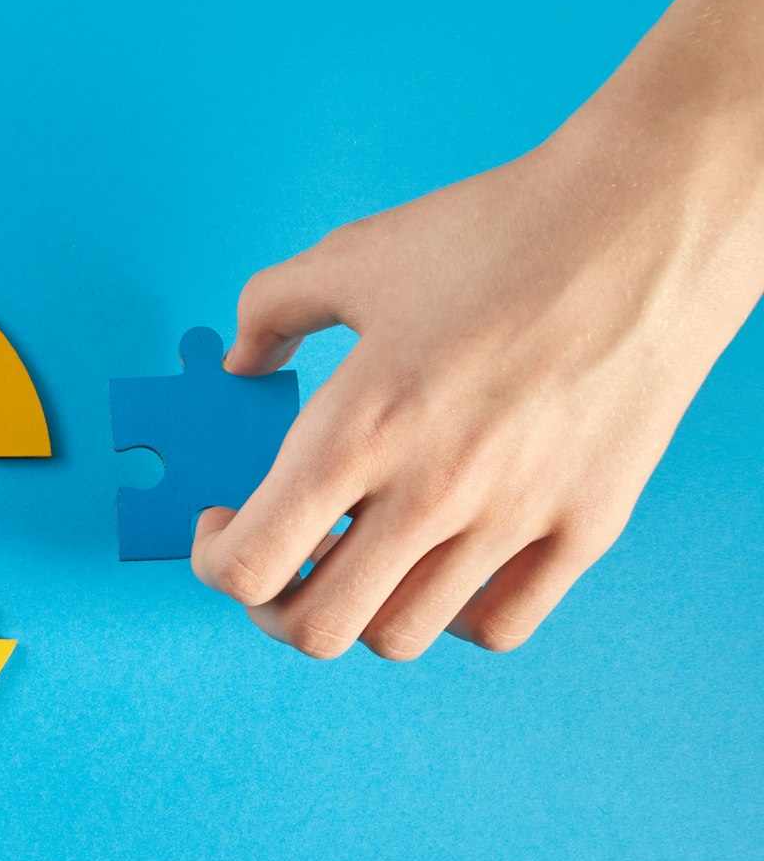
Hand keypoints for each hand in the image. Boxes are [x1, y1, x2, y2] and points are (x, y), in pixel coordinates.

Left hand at [191, 0, 763, 657]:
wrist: (646, 222)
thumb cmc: (501, 233)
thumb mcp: (353, 257)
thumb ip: (270, 311)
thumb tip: (240, 359)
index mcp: (358, 431)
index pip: (250, 567)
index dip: (215, 562)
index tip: (221, 528)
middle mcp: (432, 492)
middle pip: (315, 630)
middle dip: (272, 604)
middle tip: (281, 558)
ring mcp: (514, 520)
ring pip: (399, 638)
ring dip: (358, 610)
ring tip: (358, 556)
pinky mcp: (586, 529)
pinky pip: (498, 627)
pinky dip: (451, 615)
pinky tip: (439, 563)